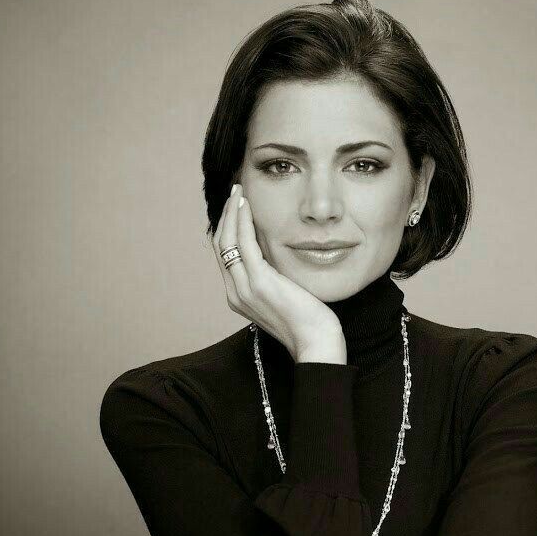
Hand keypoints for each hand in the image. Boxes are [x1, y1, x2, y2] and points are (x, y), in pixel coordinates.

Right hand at [212, 183, 344, 361]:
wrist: (316, 343)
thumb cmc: (308, 322)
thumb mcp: (285, 295)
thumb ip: (274, 278)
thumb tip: (277, 256)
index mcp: (240, 296)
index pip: (226, 255)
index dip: (228, 227)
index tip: (237, 206)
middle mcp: (235, 293)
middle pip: (220, 245)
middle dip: (226, 215)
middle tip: (235, 191)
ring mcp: (244, 289)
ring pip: (226, 241)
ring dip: (232, 212)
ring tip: (239, 191)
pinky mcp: (259, 283)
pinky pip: (244, 243)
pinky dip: (242, 220)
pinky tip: (248, 205)